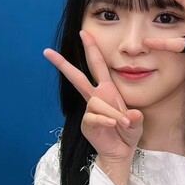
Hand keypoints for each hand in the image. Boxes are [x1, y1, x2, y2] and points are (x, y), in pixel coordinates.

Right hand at [44, 30, 143, 163]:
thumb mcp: (137, 122)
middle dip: (63, 64)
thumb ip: (136, 118)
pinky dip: (106, 120)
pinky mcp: (87, 123)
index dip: (91, 48)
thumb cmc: (128, 132)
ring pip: (95, 102)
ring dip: (112, 112)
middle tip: (47, 52)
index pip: (98, 65)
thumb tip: (133, 114)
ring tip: (123, 123)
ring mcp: (90, 110)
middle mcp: (96, 96)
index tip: (83, 33)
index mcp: (108, 89)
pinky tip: (113, 125)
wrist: (121, 151)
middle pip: (77, 77)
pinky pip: (94, 116)